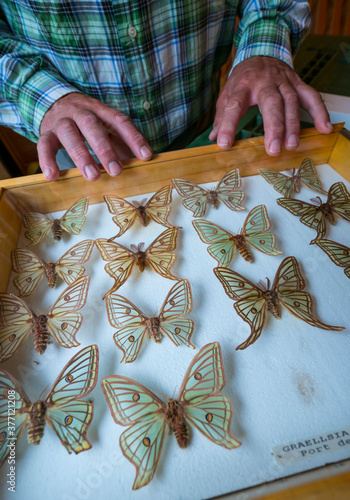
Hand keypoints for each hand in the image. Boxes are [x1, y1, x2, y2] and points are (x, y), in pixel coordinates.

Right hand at [38, 93, 152, 180]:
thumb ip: (120, 143)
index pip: (119, 120)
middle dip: (104, 149)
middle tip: (116, 171)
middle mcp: (80, 112)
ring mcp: (62, 121)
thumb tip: (140, 164)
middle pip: (92, 125)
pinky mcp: (46, 132)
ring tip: (92, 176)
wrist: (55, 102)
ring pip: (69, 133)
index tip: (146, 156)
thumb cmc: (87, 123)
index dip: (133, 137)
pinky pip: (44, 144)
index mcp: (100, 110)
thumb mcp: (105, 127)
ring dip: (81, 155)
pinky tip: (53, 176)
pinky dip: (47, 160)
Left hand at [209, 56, 332, 155]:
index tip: (224, 144)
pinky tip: (324, 128)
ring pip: (291, 101)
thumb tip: (214, 137)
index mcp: (242, 86)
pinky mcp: (298, 83)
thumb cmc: (243, 79)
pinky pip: (311, 96)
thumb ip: (222, 116)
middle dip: (273, 126)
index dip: (228, 125)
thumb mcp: (228, 94)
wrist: (262, 51)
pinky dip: (320, 111)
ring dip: (293, 124)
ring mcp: (283, 82)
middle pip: (271, 103)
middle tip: (273, 149)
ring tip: (292, 145)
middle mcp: (264, 83)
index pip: (234, 106)